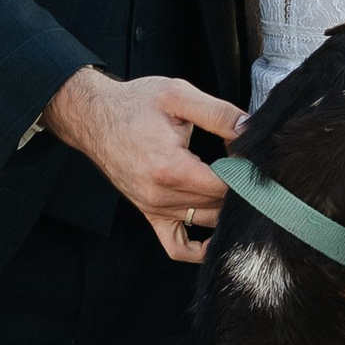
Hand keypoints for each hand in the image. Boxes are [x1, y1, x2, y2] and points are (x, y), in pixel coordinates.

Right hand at [44, 68, 246, 263]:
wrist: (93, 117)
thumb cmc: (134, 104)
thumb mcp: (178, 95)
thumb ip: (219, 113)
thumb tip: (250, 129)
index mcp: (170, 168)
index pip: (225, 186)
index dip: (244, 173)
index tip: (251, 157)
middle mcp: (161, 196)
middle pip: (218, 205)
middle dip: (238, 188)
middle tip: (246, 167)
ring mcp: (154, 209)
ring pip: (206, 222)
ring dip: (224, 208)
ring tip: (234, 186)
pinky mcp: (149, 214)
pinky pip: (177, 246)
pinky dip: (199, 249)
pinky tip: (216, 235)